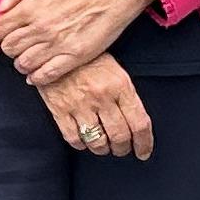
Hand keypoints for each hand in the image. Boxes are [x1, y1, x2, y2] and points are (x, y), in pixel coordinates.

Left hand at [0, 0, 159, 85]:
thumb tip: (2, 9)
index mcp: (30, 8)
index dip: (1, 32)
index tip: (9, 31)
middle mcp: (41, 28)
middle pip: (9, 49)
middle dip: (11, 47)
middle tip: (21, 43)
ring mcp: (57, 44)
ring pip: (24, 64)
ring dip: (23, 62)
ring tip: (30, 56)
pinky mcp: (74, 57)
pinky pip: (45, 75)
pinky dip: (37, 77)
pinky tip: (38, 72)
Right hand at [35, 55, 152, 159]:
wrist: (55, 48)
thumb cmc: (88, 59)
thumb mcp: (115, 70)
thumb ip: (126, 95)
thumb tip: (136, 124)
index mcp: (120, 85)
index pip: (139, 123)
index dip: (144, 143)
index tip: (144, 151)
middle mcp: (102, 97)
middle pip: (120, 136)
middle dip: (123, 148)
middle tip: (123, 149)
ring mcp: (80, 105)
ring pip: (98, 142)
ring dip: (104, 149)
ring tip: (104, 146)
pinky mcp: (60, 110)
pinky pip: (74, 139)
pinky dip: (82, 145)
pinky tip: (84, 140)